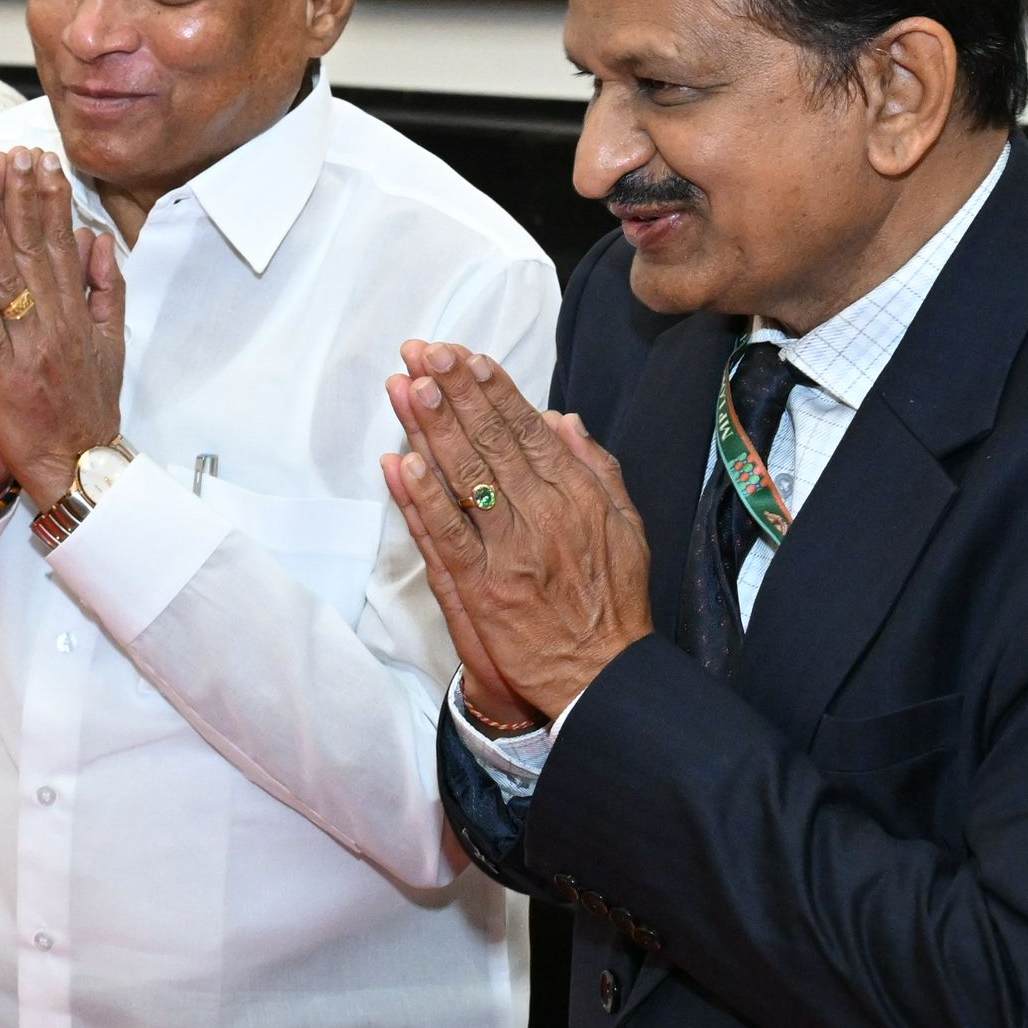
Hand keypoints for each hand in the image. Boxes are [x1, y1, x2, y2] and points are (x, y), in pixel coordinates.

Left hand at [0, 149, 125, 508]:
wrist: (78, 465)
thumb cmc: (88, 405)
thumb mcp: (112, 343)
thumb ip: (105, 289)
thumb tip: (97, 240)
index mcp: (77, 313)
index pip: (60, 245)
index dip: (49, 200)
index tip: (41, 160)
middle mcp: (55, 323)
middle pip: (34, 252)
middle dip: (22, 200)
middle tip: (12, 155)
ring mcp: (28, 348)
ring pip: (7, 282)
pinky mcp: (2, 375)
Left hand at [383, 340, 654, 722]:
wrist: (604, 675)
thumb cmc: (613, 601)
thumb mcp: (625, 524)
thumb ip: (595, 467)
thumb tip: (561, 419)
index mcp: (577, 494)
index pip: (526, 428)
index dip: (491, 388)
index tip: (463, 354)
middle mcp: (544, 515)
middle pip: (490, 441)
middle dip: (454, 392)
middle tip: (423, 351)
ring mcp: (510, 551)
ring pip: (464, 478)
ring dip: (432, 429)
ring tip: (408, 385)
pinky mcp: (483, 589)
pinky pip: (447, 536)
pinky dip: (423, 499)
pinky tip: (401, 463)